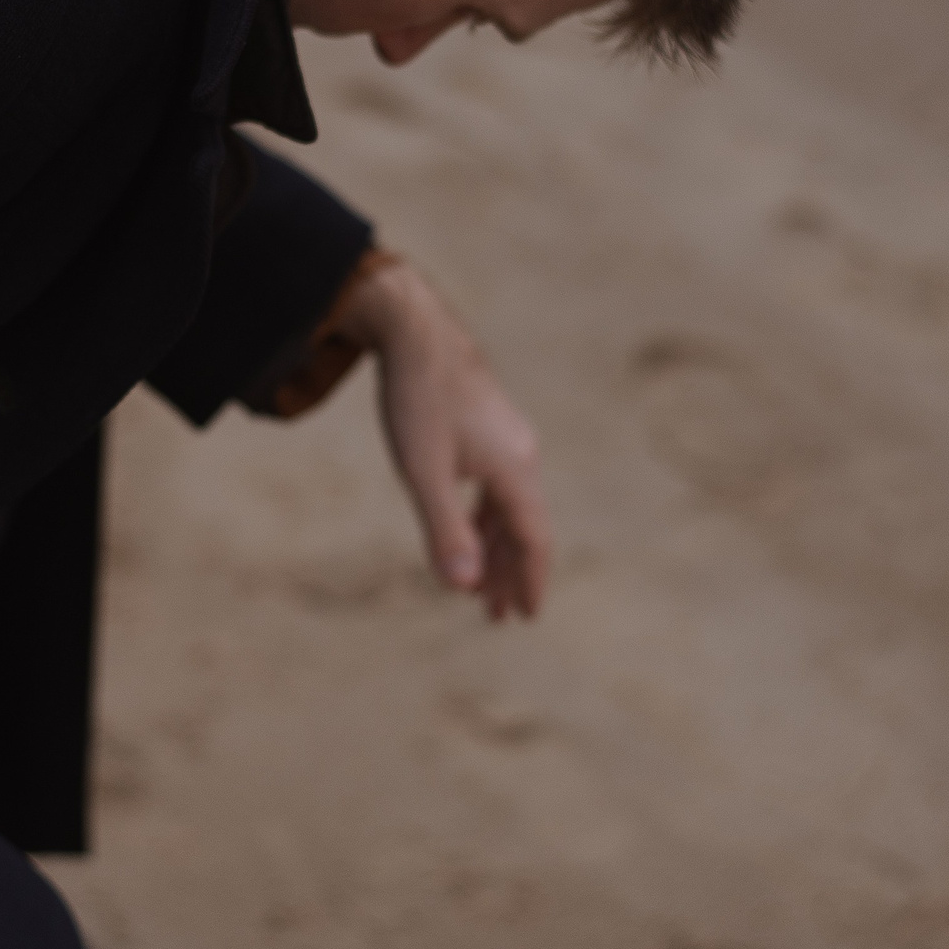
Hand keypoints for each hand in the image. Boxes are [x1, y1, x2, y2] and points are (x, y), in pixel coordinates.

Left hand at [333, 256, 551, 619]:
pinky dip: (485, 517)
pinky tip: (471, 529)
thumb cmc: (417, 400)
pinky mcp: (490, 428)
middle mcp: (522, 456)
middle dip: (511, 574)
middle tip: (499, 616)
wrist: (415, 331)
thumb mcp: (424, 471)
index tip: (526, 616)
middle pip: (524, 528)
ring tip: (480, 585)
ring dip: (496, 548)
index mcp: (515, 470)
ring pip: (509, 508)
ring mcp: (508, 440)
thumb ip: (445, 529)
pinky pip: (496, 487)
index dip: (531, 580)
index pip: (533, 539)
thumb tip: (464, 587)